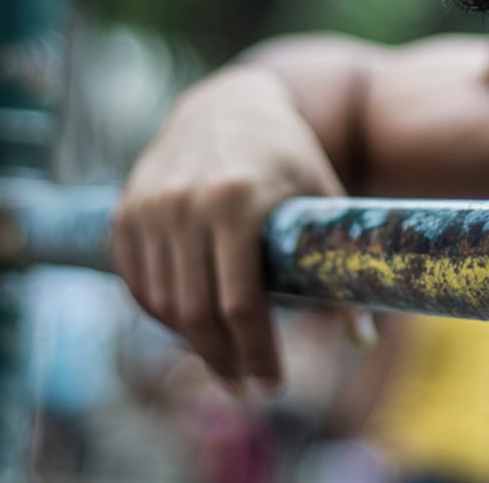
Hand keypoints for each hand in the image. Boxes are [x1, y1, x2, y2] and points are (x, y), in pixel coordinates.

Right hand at [113, 65, 348, 392]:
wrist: (226, 102)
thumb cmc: (285, 153)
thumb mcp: (322, 195)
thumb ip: (340, 263)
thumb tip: (363, 339)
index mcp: (237, 200)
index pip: (240, 304)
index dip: (256, 354)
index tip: (271, 385)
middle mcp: (184, 203)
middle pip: (197, 313)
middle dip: (223, 361)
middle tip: (245, 387)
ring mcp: (148, 206)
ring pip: (162, 304)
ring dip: (191, 344)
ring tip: (222, 360)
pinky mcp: (125, 210)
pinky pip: (135, 283)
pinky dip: (159, 314)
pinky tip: (188, 327)